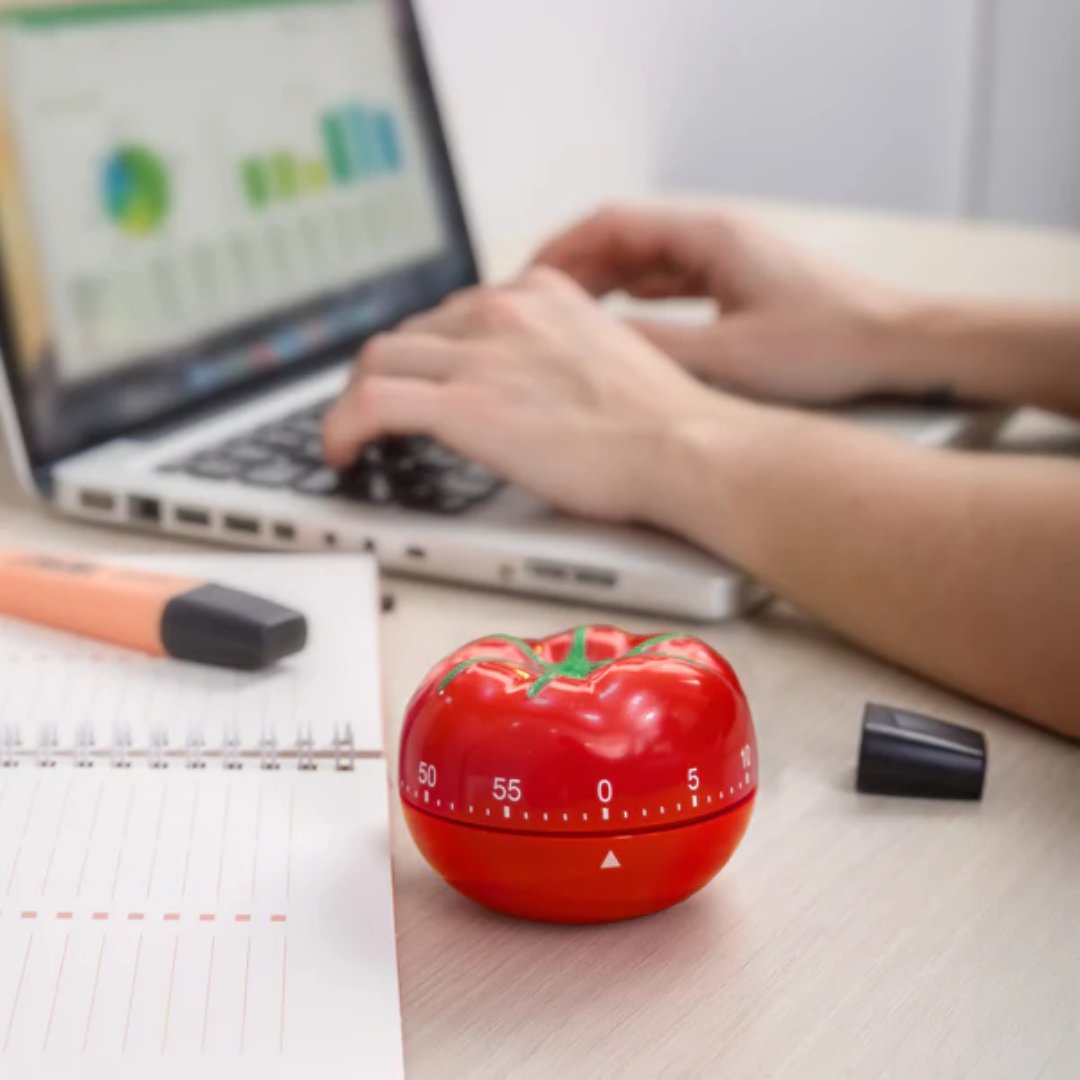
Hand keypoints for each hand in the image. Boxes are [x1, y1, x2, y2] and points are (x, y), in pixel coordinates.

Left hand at [322, 267, 740, 521]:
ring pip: (377, 360)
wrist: (685, 447)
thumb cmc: (662, 423)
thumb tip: (532, 387)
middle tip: (380, 411)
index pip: (455, 312)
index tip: (419, 378)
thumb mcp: (607, 356)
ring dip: (356, 399)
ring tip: (354, 438)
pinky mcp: (462, 404)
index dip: (426, 352)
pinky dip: (341, 428)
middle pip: (409, 333)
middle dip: (387, 373)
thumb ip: (559, 353)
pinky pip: (369, 404)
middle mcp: (504, 310)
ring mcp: (480, 353)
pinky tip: (343, 453)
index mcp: (541, 294)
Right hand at [532, 203, 910, 404]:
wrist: (897, 346)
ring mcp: (729, 260)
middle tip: (532, 303)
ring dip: (603, 285)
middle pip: (623, 239)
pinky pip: (670, 284)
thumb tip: (592, 348)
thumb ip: (656, 348)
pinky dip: (636, 299)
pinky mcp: (740, 286)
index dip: (560, 249)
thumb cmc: (828, 345)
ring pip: (646, 262)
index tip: (525, 278)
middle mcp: (716, 238)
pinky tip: (618, 328)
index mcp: (709, 237)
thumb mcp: (728, 356)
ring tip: (561, 317)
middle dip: (573, 268)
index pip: (612, 223)